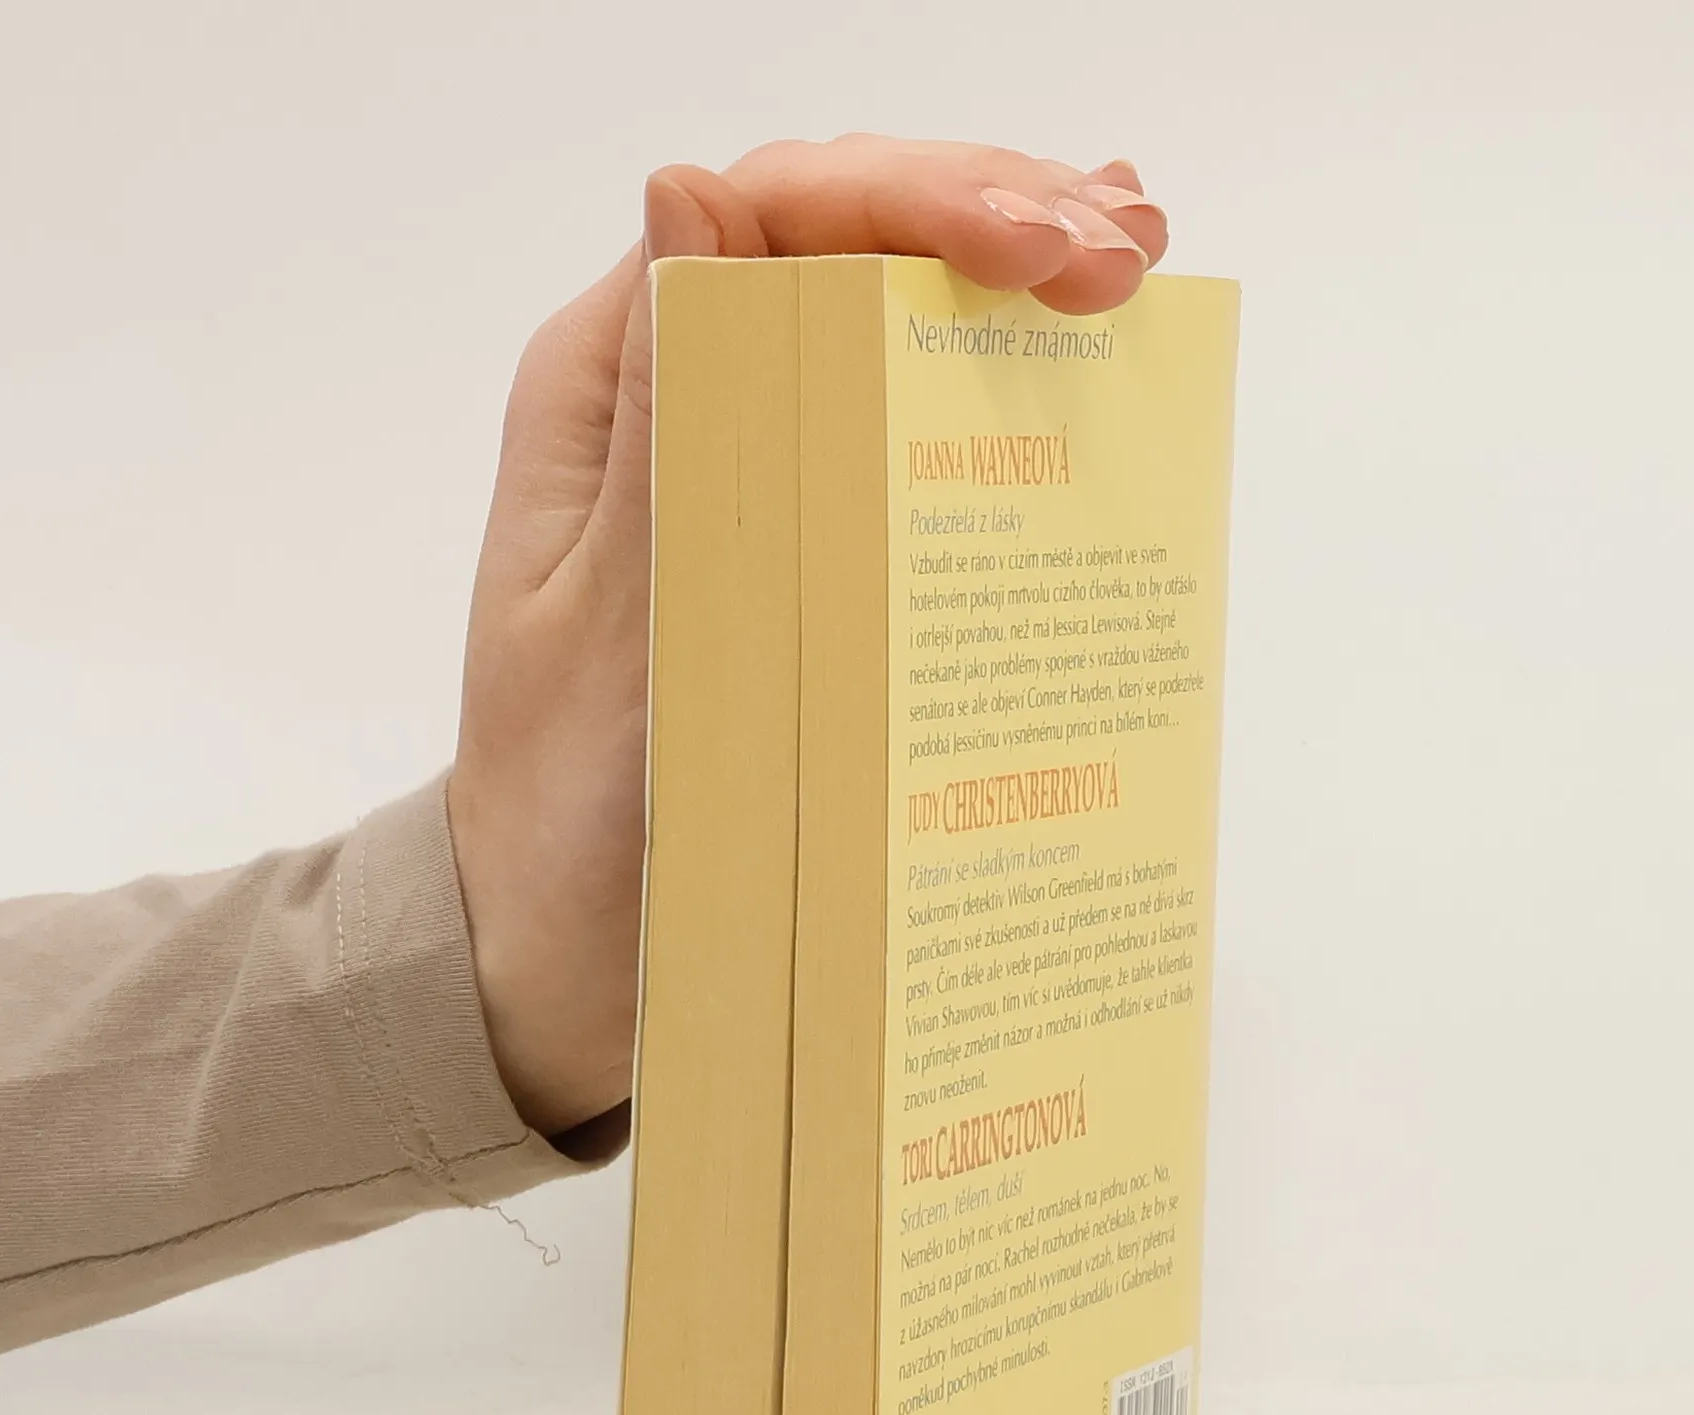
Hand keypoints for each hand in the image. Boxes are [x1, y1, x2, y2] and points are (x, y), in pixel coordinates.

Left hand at [446, 136, 1170, 1136]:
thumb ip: (664, 432)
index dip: (912, 200)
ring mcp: (749, 457)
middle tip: (1123, 248)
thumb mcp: (608, 628)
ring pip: (883, 312)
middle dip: (989, 214)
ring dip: (1011, 273)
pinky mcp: (803, 530)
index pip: (768, 218)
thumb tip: (687, 196)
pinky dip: (995, 374)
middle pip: (842, 238)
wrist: (562, 940)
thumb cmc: (561, 809)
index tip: (1037, 243)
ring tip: (1132, 260)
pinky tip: (1086, 345)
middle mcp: (679, 395)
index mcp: (611, 389)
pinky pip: (900, 417)